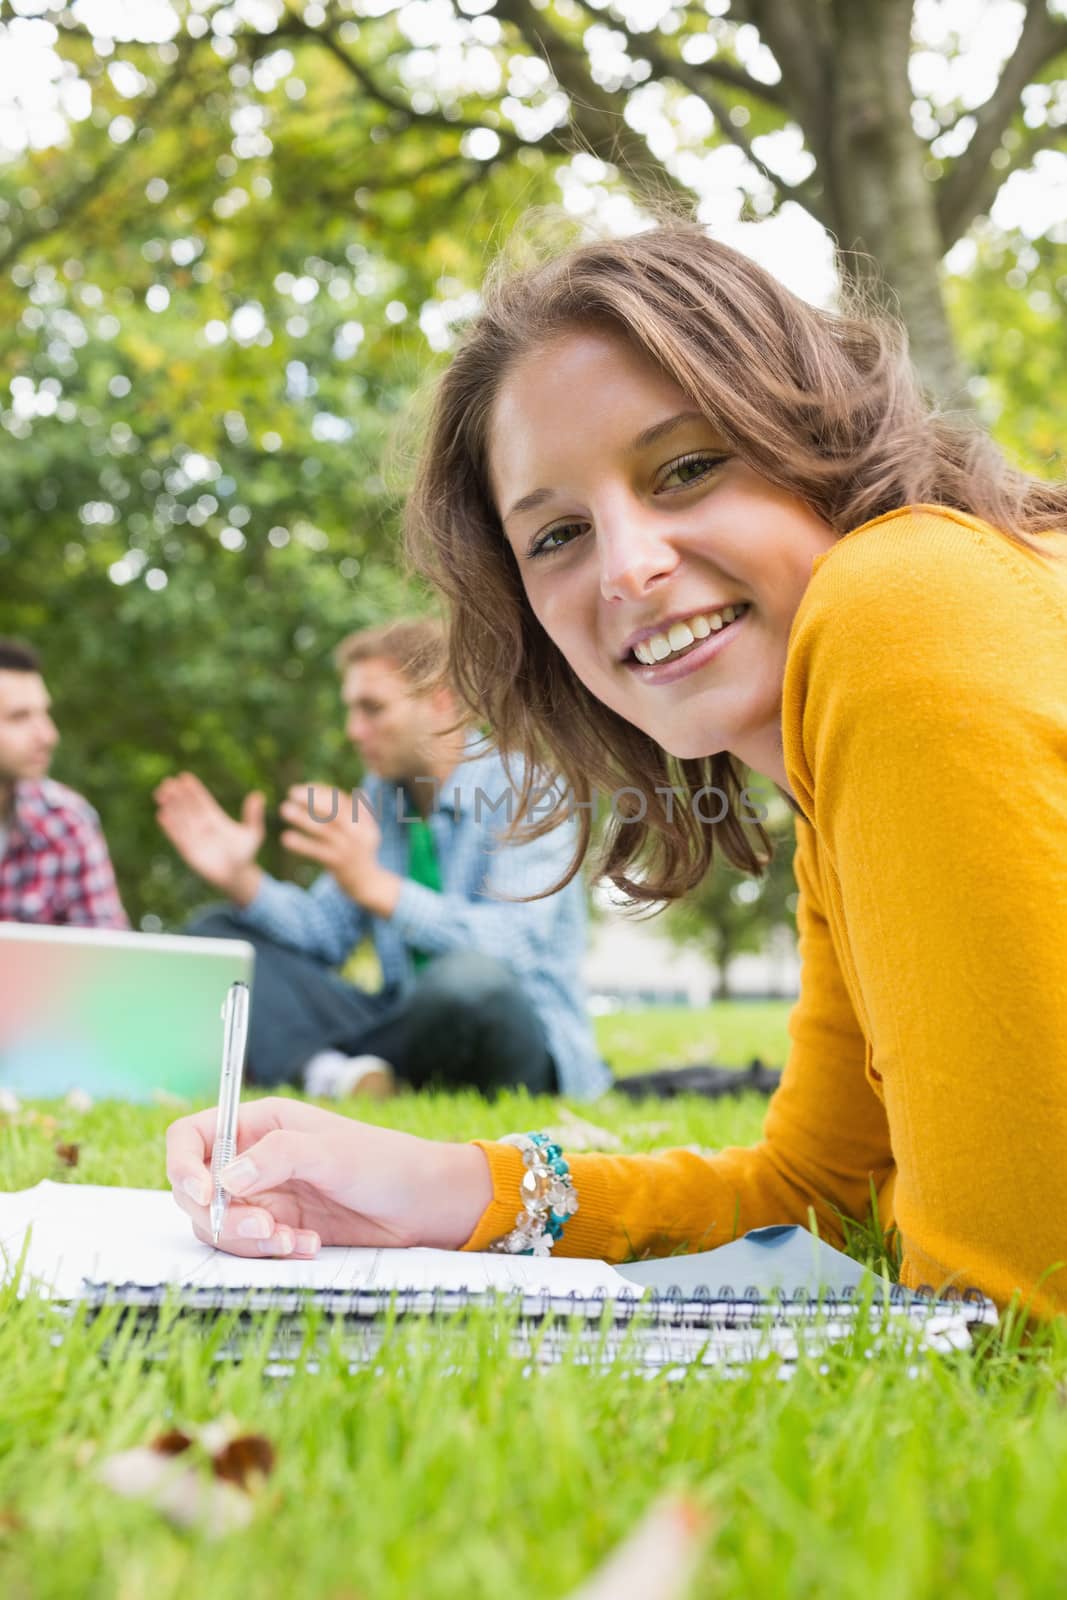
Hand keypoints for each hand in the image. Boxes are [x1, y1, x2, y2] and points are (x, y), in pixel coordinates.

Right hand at [155, 772, 264, 902]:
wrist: (236, 875)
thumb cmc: (245, 853)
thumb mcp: (253, 833)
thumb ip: (253, 816)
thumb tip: (258, 795)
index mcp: (216, 818)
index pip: (203, 801)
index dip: (194, 790)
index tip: (185, 777)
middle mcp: (202, 825)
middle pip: (188, 807)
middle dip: (178, 794)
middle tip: (168, 781)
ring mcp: (194, 836)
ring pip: (180, 818)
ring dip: (171, 806)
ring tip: (161, 793)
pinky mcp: (188, 850)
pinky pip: (177, 836)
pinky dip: (169, 826)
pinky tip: (161, 814)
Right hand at [166, 1097, 491, 1257]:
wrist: (423, 1204)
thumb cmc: (383, 1162)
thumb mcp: (331, 1153)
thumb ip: (277, 1158)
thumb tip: (223, 1179)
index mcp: (257, 1124)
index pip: (190, 1137)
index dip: (182, 1166)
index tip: (205, 1196)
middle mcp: (252, 1158)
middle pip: (196, 1190)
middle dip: (221, 1216)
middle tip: (263, 1229)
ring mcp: (264, 1195)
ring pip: (220, 1225)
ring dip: (247, 1240)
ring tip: (290, 1242)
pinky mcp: (279, 1227)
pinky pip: (251, 1247)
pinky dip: (271, 1252)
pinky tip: (307, 1247)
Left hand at [278, 783, 392, 907]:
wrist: (367, 883)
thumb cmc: (364, 853)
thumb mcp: (369, 832)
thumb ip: (364, 813)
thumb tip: (360, 793)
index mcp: (363, 821)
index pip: (342, 800)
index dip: (322, 792)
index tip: (305, 787)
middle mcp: (357, 833)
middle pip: (334, 811)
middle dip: (312, 799)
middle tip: (292, 792)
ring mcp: (347, 848)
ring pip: (323, 830)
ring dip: (303, 818)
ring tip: (284, 809)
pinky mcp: (337, 863)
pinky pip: (317, 851)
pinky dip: (301, 844)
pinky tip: (285, 838)